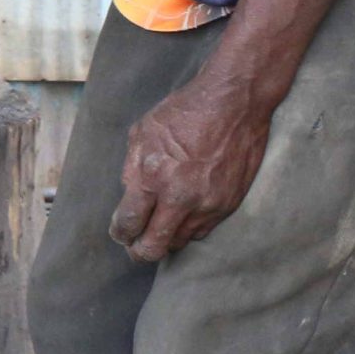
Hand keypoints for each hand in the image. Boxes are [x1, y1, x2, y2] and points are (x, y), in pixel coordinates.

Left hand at [109, 77, 272, 261]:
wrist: (234, 103)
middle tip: (133, 245)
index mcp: (153, 176)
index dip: (120, 233)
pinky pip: (202, 231)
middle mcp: (180, 197)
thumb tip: (129, 195)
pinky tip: (181, 219)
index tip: (120, 232)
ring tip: (157, 231)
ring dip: (165, 240)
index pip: (129, 223)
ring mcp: (207, 204)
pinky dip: (187, 229)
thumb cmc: (185, 112)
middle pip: (153, 247)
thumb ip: (132, 168)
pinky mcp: (228, 204)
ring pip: (179, 242)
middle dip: (138, 250)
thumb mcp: (142, 133)